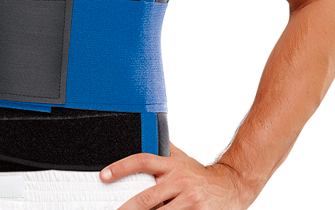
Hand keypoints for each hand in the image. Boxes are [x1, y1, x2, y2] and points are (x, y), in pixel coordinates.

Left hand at [100, 142, 252, 209]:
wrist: (230, 186)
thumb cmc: (198, 174)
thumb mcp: (180, 158)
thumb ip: (161, 149)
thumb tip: (142, 132)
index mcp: (171, 165)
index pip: (142, 161)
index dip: (121, 167)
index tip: (104, 175)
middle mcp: (179, 181)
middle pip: (146, 197)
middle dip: (127, 208)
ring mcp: (189, 201)